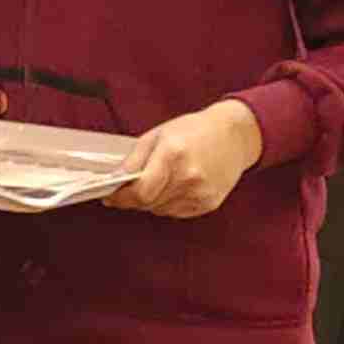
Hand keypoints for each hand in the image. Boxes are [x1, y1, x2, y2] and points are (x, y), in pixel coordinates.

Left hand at [105, 99, 263, 219]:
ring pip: (160, 210)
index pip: (141, 191)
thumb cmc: (193, 131)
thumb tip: (113, 182)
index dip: (121, 198)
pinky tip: (173, 186)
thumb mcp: (156, 136)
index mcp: (173, 155)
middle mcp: (189, 177)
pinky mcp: (209, 204)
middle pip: (148, 203)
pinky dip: (167, 203)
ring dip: (150, 201)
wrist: (233, 136)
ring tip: (156, 180)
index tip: (109, 197)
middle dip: (132, 199)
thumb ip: (133, 161)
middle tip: (126, 188)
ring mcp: (201, 193)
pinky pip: (176, 212)